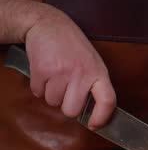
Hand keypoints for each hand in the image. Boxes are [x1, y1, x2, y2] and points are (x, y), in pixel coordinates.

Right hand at [24, 7, 115, 129]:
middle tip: (67, 94)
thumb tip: (94, 113)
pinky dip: (39, 87)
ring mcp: (60, 72)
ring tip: (56, 78)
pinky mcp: (41, 70)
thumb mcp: (94, 63)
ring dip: (52, 95)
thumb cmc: (74, 47)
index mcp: (99, 73)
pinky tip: (45, 73)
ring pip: (53, 102)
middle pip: (71, 110)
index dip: (102, 117)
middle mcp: (81, 74)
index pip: (107, 100)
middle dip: (67, 107)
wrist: (50, 25)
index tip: (94, 125)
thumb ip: (95, 85)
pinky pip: (38, 93)